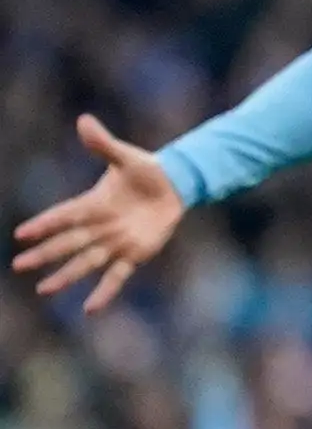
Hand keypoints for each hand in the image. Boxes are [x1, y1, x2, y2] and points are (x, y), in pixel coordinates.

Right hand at [13, 115, 184, 313]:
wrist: (175, 185)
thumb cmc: (145, 170)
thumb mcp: (125, 157)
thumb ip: (103, 144)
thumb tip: (83, 120)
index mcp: (93, 203)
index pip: (64, 215)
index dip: (45, 223)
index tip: (21, 233)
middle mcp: (99, 227)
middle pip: (68, 243)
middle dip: (45, 254)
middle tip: (19, 265)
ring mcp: (115, 243)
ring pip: (86, 263)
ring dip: (66, 276)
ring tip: (44, 290)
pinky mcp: (134, 254)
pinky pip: (117, 276)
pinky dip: (105, 292)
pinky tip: (91, 309)